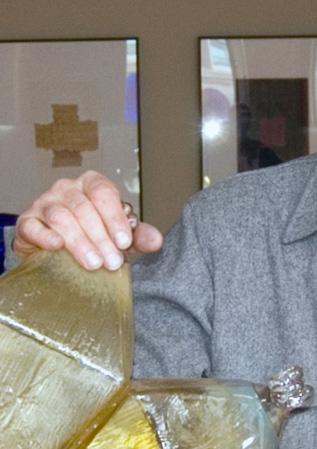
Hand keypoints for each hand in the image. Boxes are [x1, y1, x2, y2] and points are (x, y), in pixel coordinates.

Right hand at [14, 171, 162, 269]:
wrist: (61, 251)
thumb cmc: (93, 236)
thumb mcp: (119, 235)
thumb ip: (138, 236)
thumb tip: (156, 240)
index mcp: (92, 184)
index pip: (104, 192)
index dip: (115, 218)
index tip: (124, 242)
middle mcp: (67, 189)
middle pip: (84, 208)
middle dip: (101, 238)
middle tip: (112, 262)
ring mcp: (45, 203)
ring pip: (61, 217)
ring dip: (79, 242)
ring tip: (93, 263)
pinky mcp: (28, 222)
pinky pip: (32, 226)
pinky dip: (45, 236)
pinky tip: (57, 247)